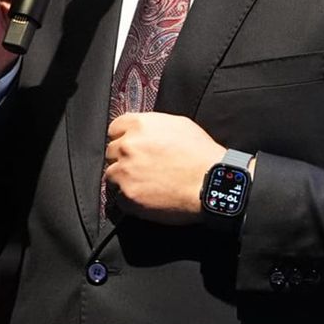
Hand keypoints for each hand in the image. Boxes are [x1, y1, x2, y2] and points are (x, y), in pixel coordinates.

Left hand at [104, 112, 225, 223]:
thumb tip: (141, 130)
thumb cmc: (201, 155)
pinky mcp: (129, 195)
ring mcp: (126, 172)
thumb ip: (152, 125)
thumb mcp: (178, 125)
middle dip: (124, 158)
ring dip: (124, 179)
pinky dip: (130, 198)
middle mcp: (128, 146)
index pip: (114, 129)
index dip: (123, 138)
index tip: (131, 147)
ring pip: (112, 174)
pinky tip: (148, 196)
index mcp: (139, 125)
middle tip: (142, 167)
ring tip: (146, 183)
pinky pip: (119, 197)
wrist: (212, 184)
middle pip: (111, 152)